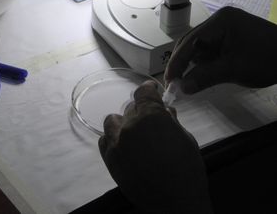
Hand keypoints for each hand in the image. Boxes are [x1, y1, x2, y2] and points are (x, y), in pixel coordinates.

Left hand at [99, 81, 211, 213]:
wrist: (174, 202)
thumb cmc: (186, 170)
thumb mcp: (186, 139)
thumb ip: (172, 122)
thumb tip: (167, 111)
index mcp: (151, 117)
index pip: (143, 93)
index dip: (148, 89)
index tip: (151, 90)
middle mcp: (130, 125)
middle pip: (130, 107)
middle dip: (140, 111)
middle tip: (150, 121)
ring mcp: (116, 142)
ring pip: (112, 121)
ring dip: (123, 123)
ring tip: (134, 133)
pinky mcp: (109, 158)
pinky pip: (104, 140)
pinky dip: (112, 139)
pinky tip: (123, 145)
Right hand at [165, 7, 276, 93]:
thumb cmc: (268, 60)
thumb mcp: (234, 70)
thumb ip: (204, 77)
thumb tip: (182, 88)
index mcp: (220, 21)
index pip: (190, 41)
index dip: (177, 62)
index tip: (169, 80)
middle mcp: (220, 19)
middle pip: (192, 42)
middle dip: (184, 62)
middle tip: (175, 83)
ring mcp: (227, 26)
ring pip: (200, 46)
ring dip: (196, 63)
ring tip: (193, 80)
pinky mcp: (232, 35)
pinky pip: (212, 48)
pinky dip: (207, 62)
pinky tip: (208, 73)